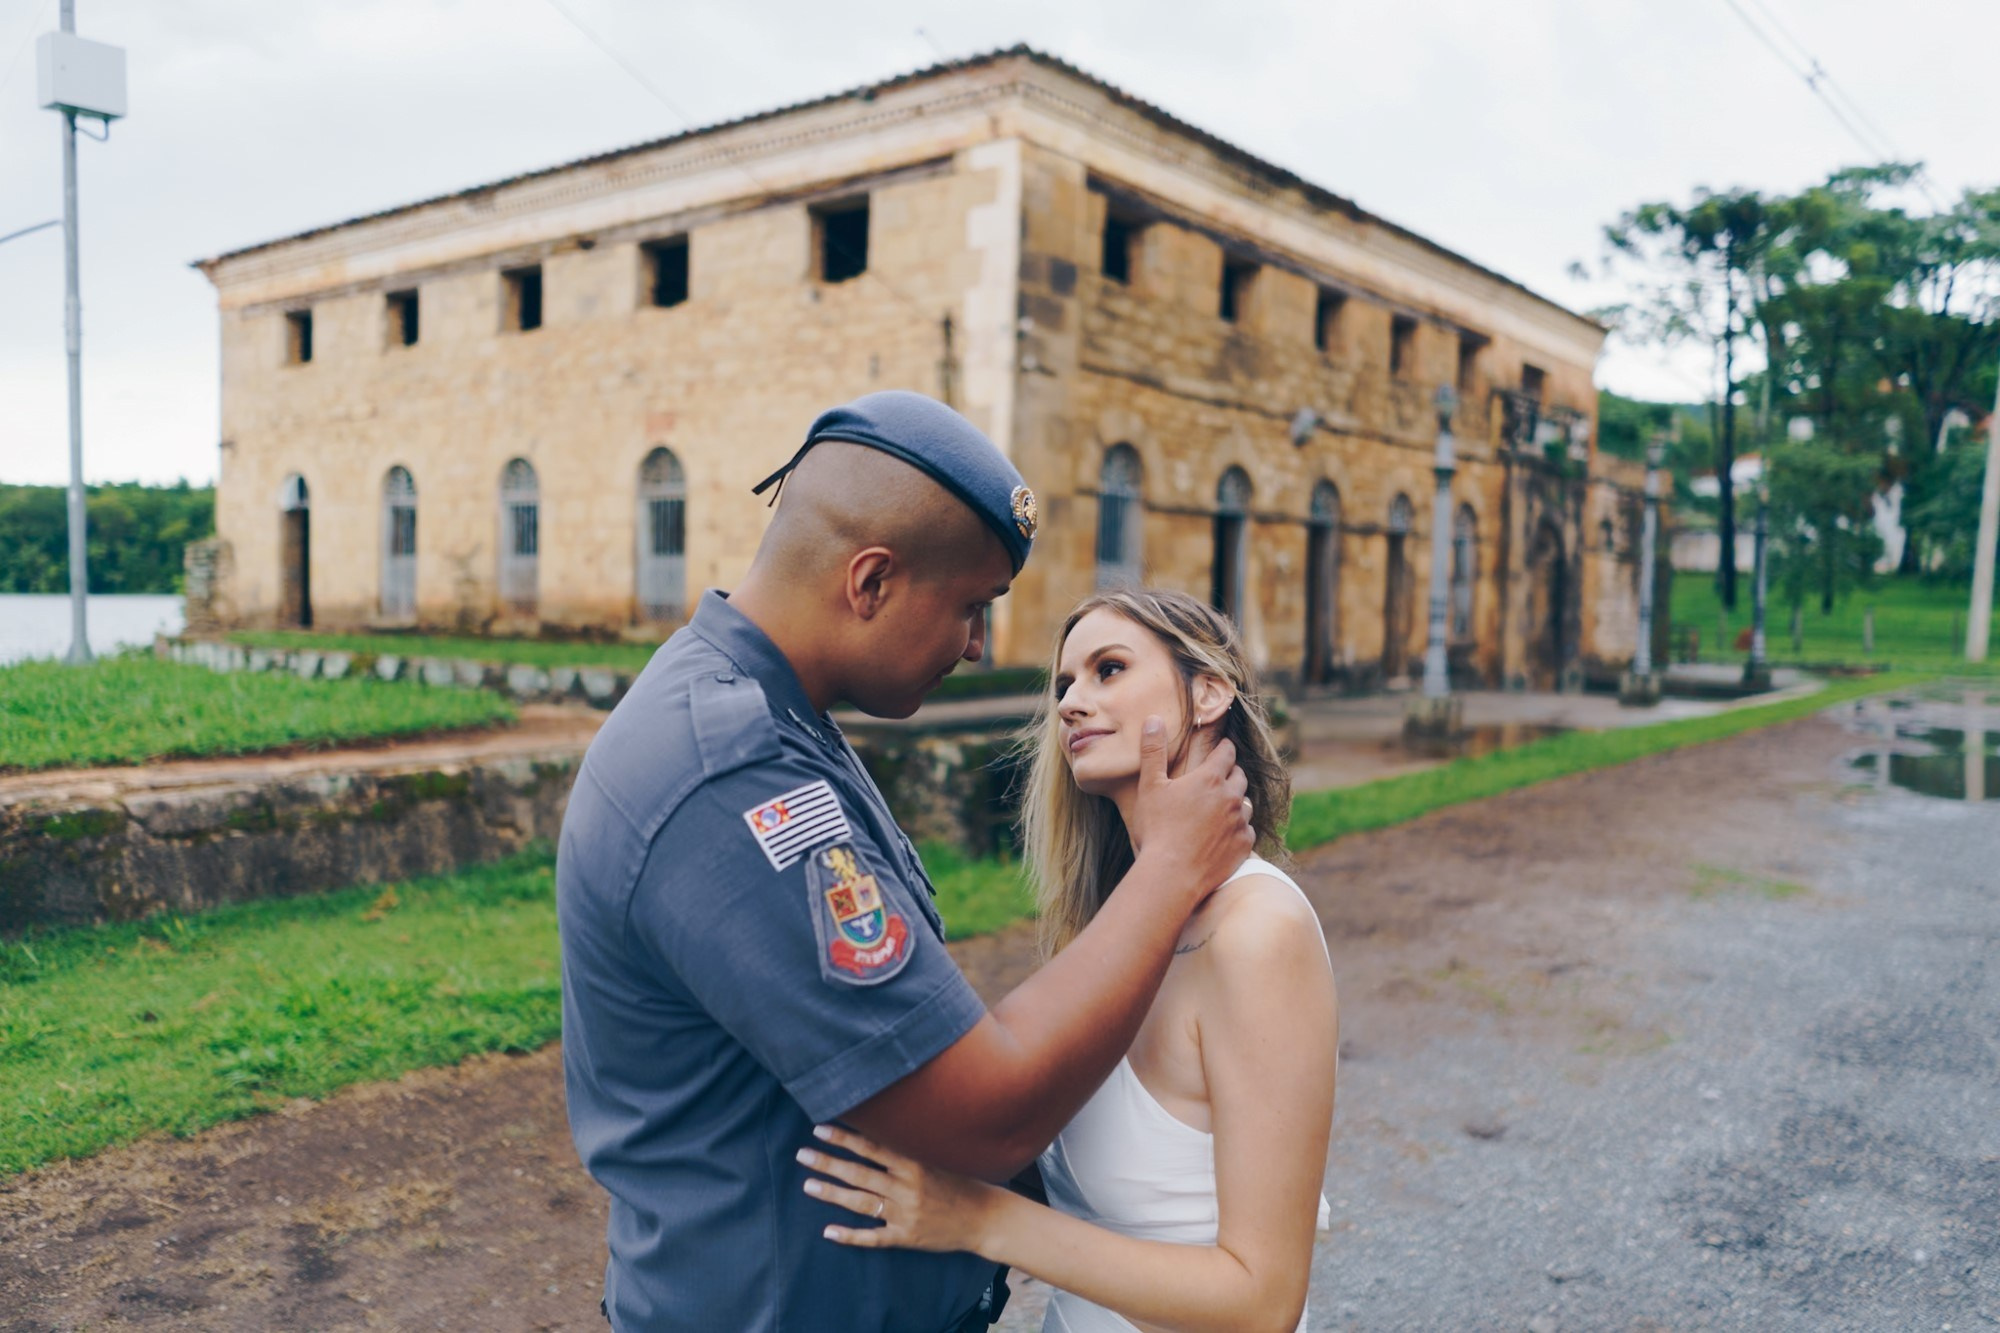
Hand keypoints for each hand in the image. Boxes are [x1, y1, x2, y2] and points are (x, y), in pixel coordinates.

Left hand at [798, 1124, 1002, 1255]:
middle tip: (802, 1154)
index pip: (872, 1147)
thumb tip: (877, 1129)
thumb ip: (907, 1149)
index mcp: (914, 1164)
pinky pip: (874, 1237)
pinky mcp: (906, 1237)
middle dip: (829, 1162)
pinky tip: (829, 1231)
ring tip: (808, 1185)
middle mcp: (907, 1188)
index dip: (845, 1137)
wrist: (984, 1218)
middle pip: (860, 1173)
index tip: (820, 1128)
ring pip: (862, 1203)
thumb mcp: (936, 1158)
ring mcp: (905, 1214)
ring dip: (833, 1194)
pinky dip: (850, 1235)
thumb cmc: (959, 1183)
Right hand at [1126, 715, 1253, 903]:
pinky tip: (1226, 834)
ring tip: (1223, 807)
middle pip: (1240, 776)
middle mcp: (1231, 797)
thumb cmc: (1157, 830)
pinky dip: (1239, 828)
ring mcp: (1240, 822)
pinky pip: (1248, 830)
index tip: (1223, 748)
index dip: (1224, 748)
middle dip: (1232, 773)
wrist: (1172, 875)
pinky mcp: (1244, 845)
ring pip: (1246, 804)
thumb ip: (1153, 751)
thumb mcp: (1150, 786)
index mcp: (1210, 778)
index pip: (1226, 753)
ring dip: (1236, 802)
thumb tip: (1154, 719)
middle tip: (1220, 777)